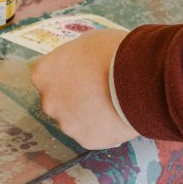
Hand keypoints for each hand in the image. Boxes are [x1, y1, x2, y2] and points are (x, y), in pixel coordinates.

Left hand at [30, 30, 138, 149]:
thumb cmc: (112, 52)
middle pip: (58, 102)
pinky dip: (102, 128)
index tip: (80, 74)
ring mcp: (67, 124)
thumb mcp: (85, 43)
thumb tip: (76, 62)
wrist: (139, 79)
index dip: (65, 75)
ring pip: (74, 121)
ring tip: (111, 103)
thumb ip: (72, 58)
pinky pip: (92, 134)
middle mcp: (49, 102)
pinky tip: (117, 116)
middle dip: (73, 97)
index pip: (46, 77)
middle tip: (96, 90)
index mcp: (43, 75)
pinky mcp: (87, 141)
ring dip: (87, 115)